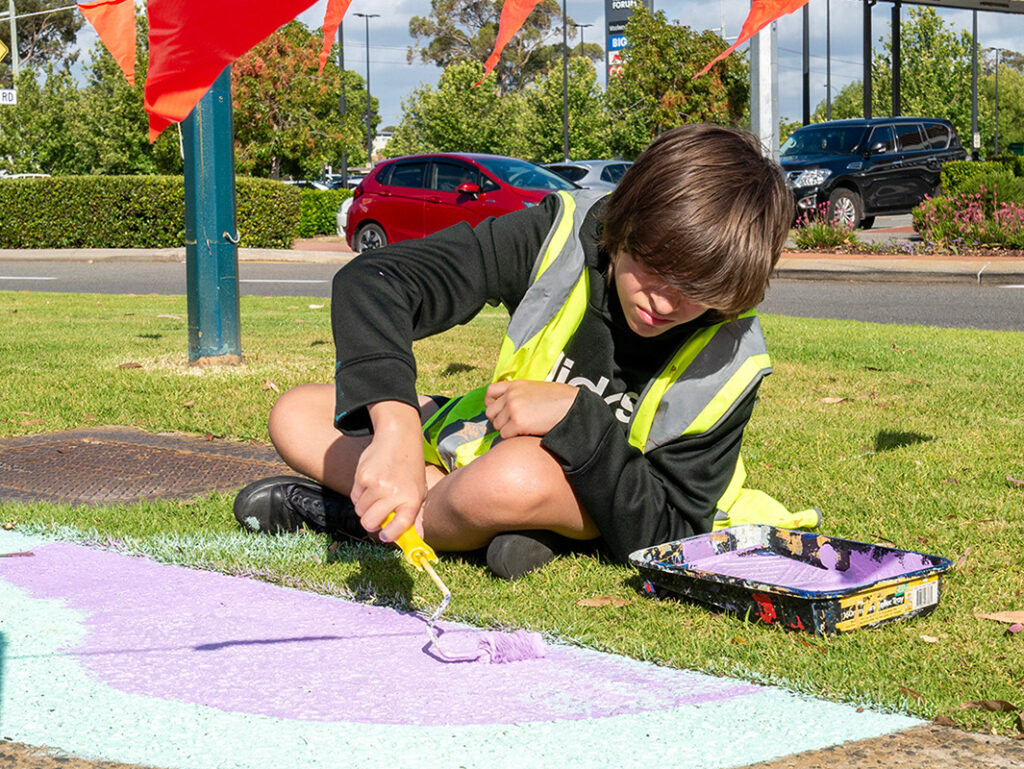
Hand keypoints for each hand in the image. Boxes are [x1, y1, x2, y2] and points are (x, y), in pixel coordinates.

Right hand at [350, 401, 425, 542]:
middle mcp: (395, 493)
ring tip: (376, 494)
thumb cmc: (409, 469)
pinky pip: (354, 497)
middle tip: (376, 515)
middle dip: (370, 523)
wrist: (398, 438)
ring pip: (360, 511)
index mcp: (412, 498)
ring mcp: (377, 484)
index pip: (400, 525)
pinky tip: (370, 483)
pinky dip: (359, 495)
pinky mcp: (363, 476)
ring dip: (364, 507)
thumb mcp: (419, 491)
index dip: (390, 535)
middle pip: (370, 523)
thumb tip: (418, 538)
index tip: (385, 536)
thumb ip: (416, 516)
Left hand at [484, 380, 578, 438]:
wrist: (572, 406)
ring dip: (507, 430)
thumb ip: (520, 395)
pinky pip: (505, 435)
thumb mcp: (536, 389)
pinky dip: (513, 437)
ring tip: (523, 429)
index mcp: (515, 385)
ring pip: (497, 426)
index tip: (497, 411)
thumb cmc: (560, 400)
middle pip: (491, 413)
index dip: (490, 403)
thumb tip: (510, 409)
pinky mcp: (518, 422)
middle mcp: (511, 395)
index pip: (490, 392)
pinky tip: (526, 434)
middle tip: (512, 425)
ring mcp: (513, 408)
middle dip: (500, 421)